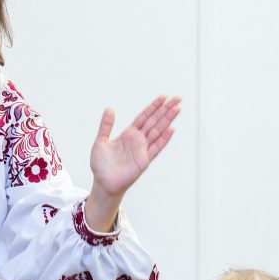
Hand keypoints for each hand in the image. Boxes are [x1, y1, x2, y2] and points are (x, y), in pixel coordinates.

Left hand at [86, 96, 180, 230]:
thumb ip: (106, 125)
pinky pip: (156, 148)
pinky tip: (171, 129)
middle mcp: (138, 140)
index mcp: (128, 134)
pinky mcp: (144, 161)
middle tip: (177, 98)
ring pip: (158, 131)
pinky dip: (164, 139)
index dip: (153, 107)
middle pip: (155, 121)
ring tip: (177, 109)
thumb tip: (109, 108)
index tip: (163, 97)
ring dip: (168, 120)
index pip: (144, 117)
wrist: (103, 182)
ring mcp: (142, 150)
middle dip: (166, 110)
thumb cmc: (101, 165)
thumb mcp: (101, 141)